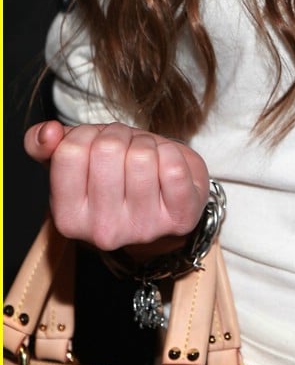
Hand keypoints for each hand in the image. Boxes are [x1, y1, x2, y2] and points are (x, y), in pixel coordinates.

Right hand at [24, 120, 210, 250]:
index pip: (70, 151)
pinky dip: (173, 154)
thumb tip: (47, 133)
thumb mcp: (76, 161)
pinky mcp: (179, 218)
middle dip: (120, 136)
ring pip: (143, 155)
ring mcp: (142, 228)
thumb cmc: (117, 176)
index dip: (87, 134)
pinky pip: (174, 166)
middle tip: (126, 150)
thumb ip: (44, 145)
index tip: (97, 145)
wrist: (165, 202)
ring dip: (148, 144)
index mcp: (68, 218)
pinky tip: (167, 169)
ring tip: (147, 160)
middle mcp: (102, 231)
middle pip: (108, 149)